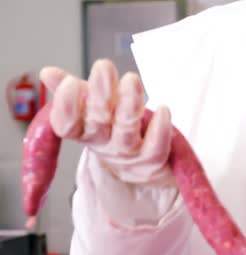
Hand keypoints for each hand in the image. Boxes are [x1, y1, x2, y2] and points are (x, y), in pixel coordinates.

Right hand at [41, 59, 173, 184]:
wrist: (139, 164)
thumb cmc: (112, 128)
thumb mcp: (91, 107)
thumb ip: (72, 89)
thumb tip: (48, 72)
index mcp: (84, 130)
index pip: (67, 124)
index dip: (66, 107)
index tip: (70, 82)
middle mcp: (104, 142)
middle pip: (98, 120)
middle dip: (100, 93)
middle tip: (103, 66)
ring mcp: (128, 153)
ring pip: (126, 132)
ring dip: (129, 105)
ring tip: (131, 80)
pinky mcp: (151, 160)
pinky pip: (155, 148)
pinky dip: (159, 130)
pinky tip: (163, 110)